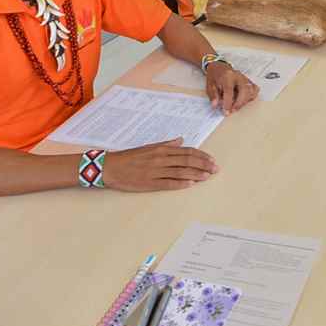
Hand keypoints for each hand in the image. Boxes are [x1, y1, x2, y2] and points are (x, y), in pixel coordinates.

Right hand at [103, 138, 217, 190]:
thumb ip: (166, 144)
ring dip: (196, 174)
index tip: (211, 160)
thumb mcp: (148, 147)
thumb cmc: (129, 157)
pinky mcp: (149, 183)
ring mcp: (155, 171)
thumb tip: (181, 140)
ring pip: (181, 172)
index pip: (186, 151)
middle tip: (215, 169)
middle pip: (187, 161)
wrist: (110, 167)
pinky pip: (168, 183)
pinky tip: (191, 184)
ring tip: (208, 176)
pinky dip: (181, 183)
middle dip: (203, 165)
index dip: (201, 156)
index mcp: (161, 149)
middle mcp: (160, 159)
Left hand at [205, 62, 257, 113]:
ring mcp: (245, 78)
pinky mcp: (249, 81)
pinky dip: (250, 97)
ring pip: (251, 91)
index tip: (226, 112)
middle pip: (244, 90)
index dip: (228, 103)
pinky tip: (243, 100)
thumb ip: (213, 96)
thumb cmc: (215, 76)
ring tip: (236, 105)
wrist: (219, 67)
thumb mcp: (210, 85)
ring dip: (244, 101)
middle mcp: (238, 76)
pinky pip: (254, 90)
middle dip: (239, 104)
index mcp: (227, 76)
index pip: (229, 91)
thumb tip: (215, 105)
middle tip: (232, 110)